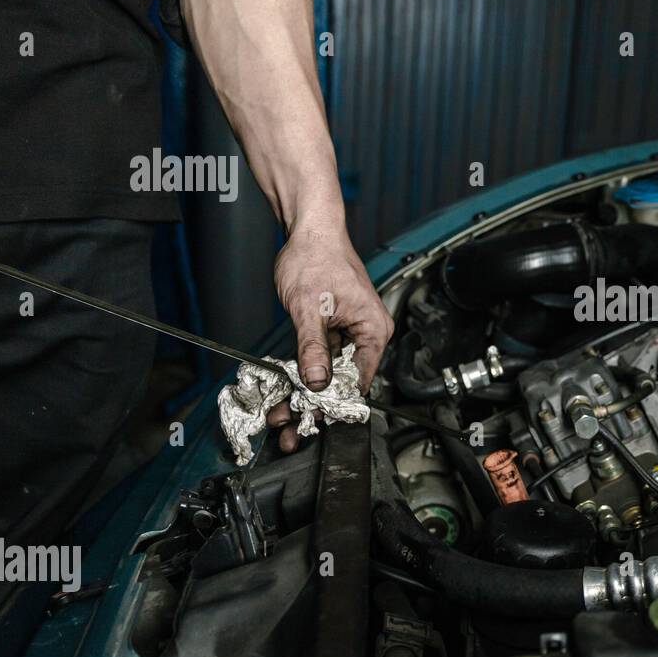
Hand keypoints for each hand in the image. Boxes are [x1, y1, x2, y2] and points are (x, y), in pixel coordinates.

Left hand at [268, 225, 393, 451]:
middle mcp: (368, 333)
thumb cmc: (316, 258)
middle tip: (290, 426)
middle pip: (344, 380)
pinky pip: (322, 358)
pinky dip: (305, 373)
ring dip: (307, 393)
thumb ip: (314, 348)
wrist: (309, 230)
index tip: (311, 420)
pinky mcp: (334, 328)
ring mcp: (351, 332)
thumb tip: (317, 382)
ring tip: (283, 416)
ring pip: (330, 372)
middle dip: (317, 405)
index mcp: (374, 329)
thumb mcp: (309, 307)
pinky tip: (287, 392)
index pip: (359, 378)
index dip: (334, 402)